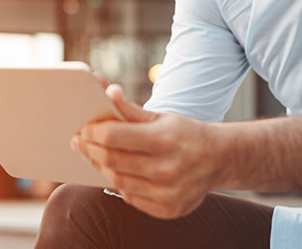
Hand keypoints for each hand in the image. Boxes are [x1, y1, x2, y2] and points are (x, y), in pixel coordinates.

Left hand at [71, 82, 220, 218]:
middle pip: (111, 160)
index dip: (92, 132)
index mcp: (164, 139)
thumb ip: (130, 109)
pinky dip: (120, 185)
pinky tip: (118, 172)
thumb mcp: (161, 117)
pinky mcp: (168, 209)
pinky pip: (131, 198)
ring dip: (101, 167)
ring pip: (117, 181)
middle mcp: (167, 169)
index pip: (112, 137)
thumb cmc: (186, 134)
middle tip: (81, 142)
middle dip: (90, 150)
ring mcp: (168, 192)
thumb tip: (107, 91)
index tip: (84, 129)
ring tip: (95, 156)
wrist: (220, 159)